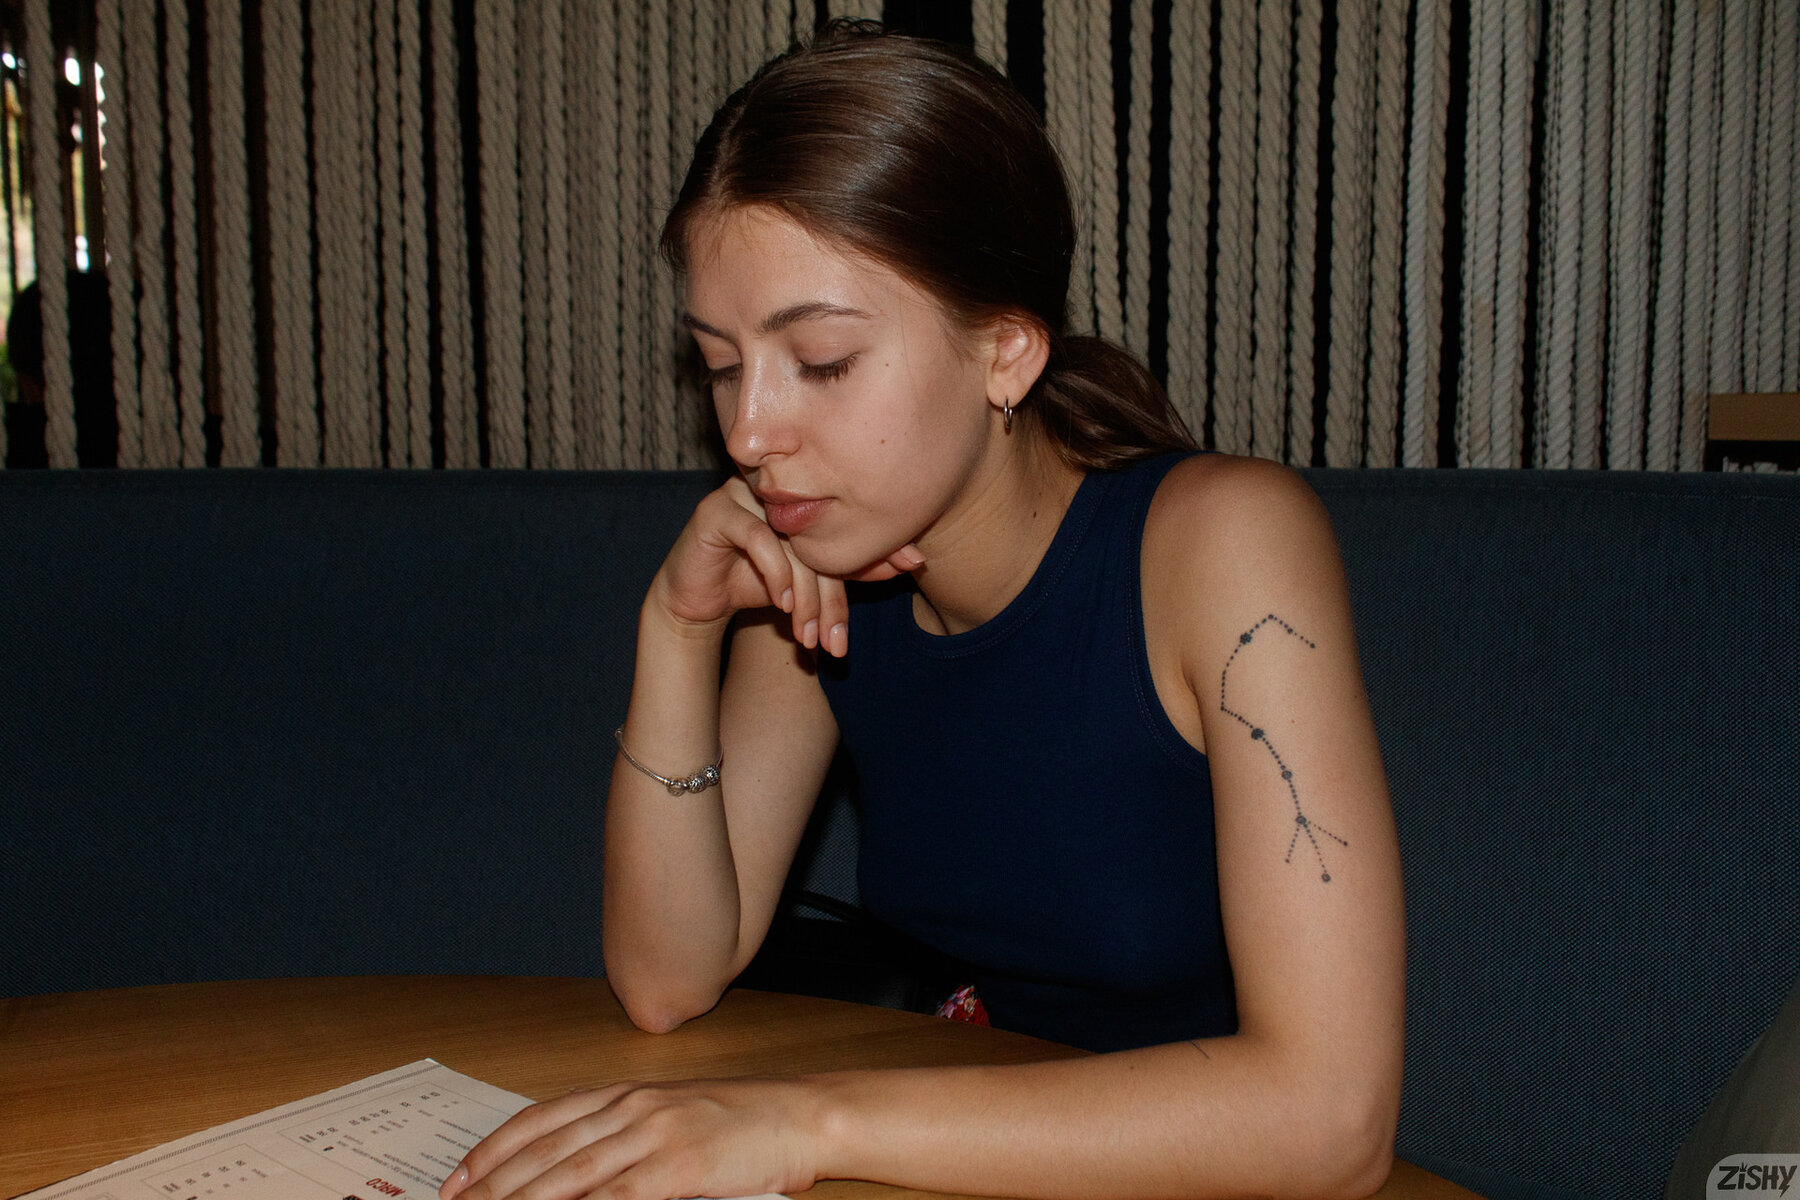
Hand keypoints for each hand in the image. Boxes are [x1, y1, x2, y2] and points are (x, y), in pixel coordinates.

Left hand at [439, 1077, 822, 1199]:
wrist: (802, 1114)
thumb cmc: (744, 1121)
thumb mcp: (674, 1118)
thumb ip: (623, 1140)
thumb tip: (570, 1177)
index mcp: (626, 1093)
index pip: (541, 1121)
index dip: (493, 1151)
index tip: (457, 1180)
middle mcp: (631, 1108)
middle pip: (544, 1153)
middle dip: (493, 1187)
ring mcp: (654, 1135)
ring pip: (569, 1177)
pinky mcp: (679, 1168)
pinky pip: (617, 1198)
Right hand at [651, 476, 921, 656]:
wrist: (696, 602)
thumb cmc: (755, 586)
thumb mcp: (810, 584)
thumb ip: (851, 568)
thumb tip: (910, 562)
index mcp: (800, 493)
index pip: (843, 524)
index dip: (877, 548)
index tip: (912, 568)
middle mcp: (773, 487)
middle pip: (818, 538)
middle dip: (832, 598)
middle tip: (838, 643)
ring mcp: (741, 494)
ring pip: (791, 541)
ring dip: (805, 595)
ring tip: (808, 635)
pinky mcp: (714, 511)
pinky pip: (756, 537)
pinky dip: (775, 574)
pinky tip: (783, 604)